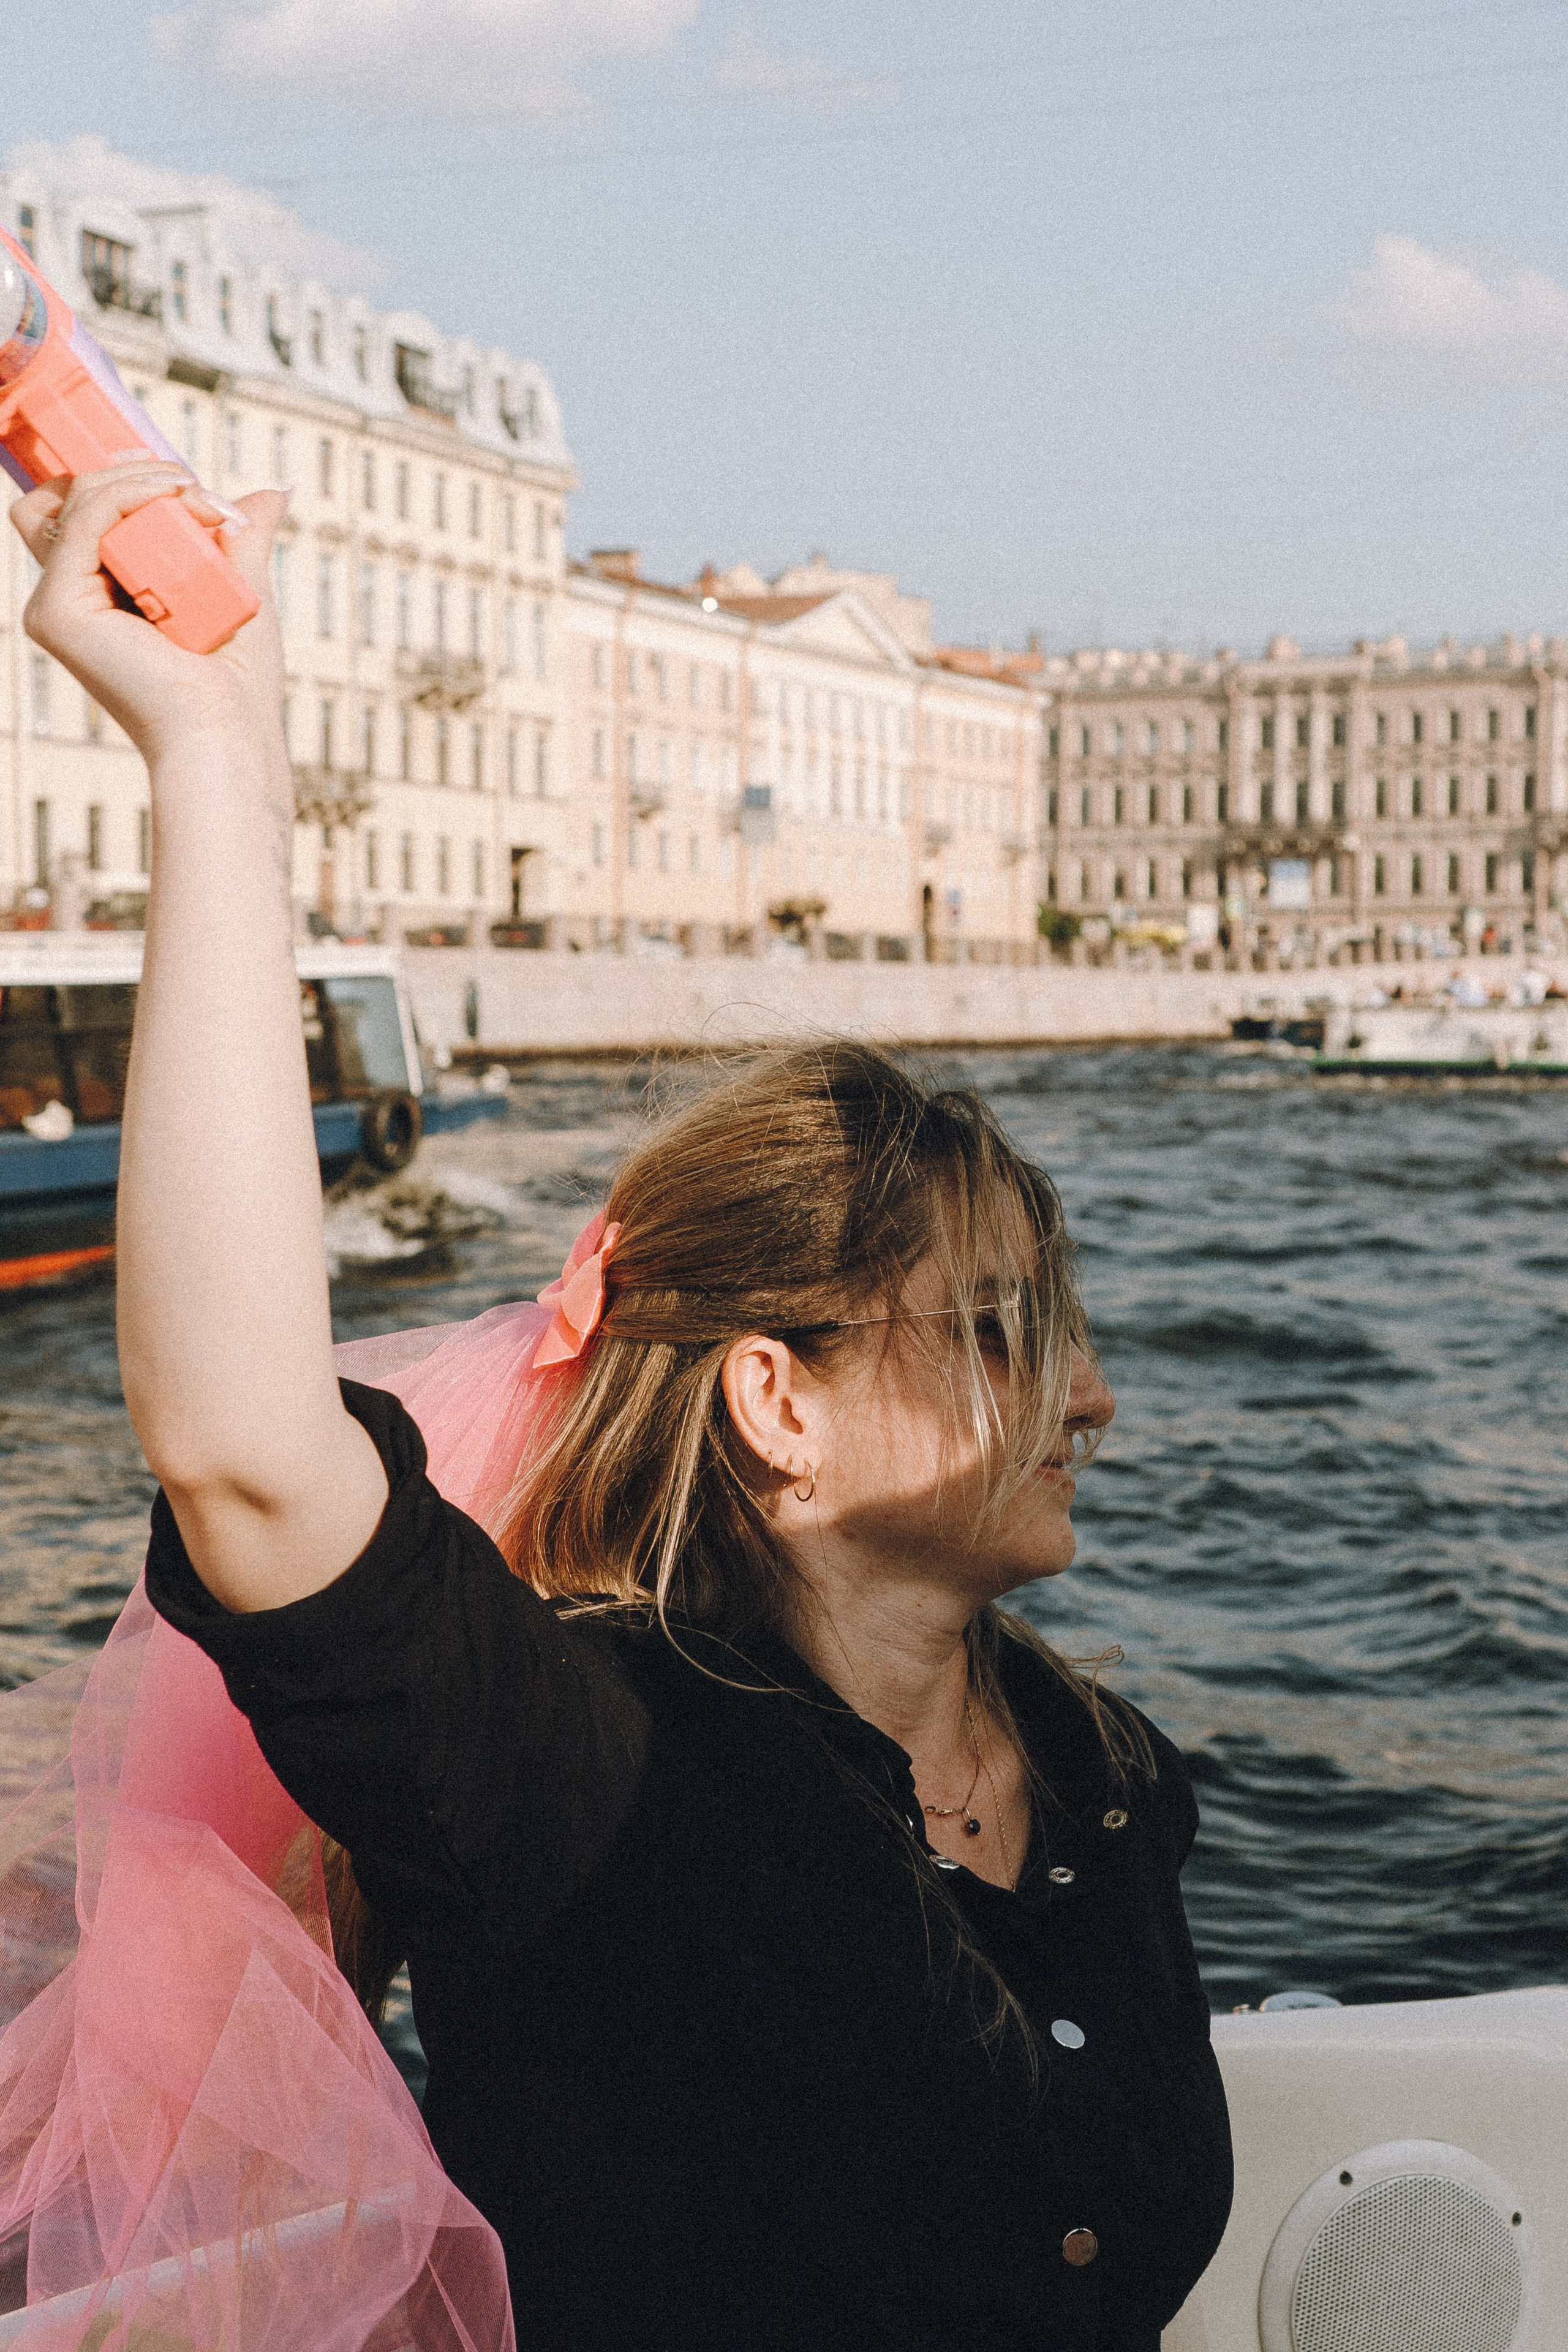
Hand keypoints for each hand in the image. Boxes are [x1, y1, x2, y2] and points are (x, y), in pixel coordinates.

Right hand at [10, 464, 288, 764]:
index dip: (126, 485)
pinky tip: (181, 500)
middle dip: (135, 475)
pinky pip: (86, 519)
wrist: (228, 735)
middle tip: (199, 492)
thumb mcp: (243, 592)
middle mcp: (70, 600)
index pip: (86, 515)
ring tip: (203, 502)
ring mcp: (57, 606)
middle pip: (70, 500)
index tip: (190, 487)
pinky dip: (133, 494)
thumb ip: (243, 538)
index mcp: (100, 597)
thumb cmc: (238, 688)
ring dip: (143, 481)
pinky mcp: (58, 613)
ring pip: (76, 500)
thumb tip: (272, 492)